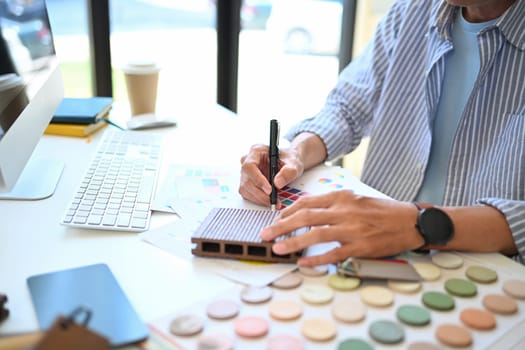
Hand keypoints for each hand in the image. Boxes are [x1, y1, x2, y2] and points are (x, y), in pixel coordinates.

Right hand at [239, 143, 304, 207]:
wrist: (289, 163)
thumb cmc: (290, 160)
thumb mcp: (294, 163)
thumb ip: (288, 171)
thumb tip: (277, 183)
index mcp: (256, 151)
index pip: (250, 166)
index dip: (258, 179)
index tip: (269, 190)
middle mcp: (248, 161)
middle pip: (247, 180)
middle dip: (260, 193)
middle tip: (273, 201)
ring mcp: (246, 173)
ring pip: (245, 189)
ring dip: (259, 198)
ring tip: (274, 202)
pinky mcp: (247, 183)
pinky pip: (248, 194)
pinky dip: (258, 200)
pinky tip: (269, 201)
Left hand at [260, 190, 424, 265]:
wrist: (409, 221)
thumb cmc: (382, 211)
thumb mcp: (356, 199)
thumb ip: (333, 204)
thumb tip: (307, 212)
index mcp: (342, 197)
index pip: (307, 202)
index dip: (287, 212)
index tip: (275, 219)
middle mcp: (344, 211)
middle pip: (306, 217)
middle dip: (281, 226)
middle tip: (265, 234)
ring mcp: (352, 229)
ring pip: (315, 234)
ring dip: (293, 242)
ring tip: (277, 248)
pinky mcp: (360, 246)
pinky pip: (333, 254)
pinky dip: (316, 259)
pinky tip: (303, 263)